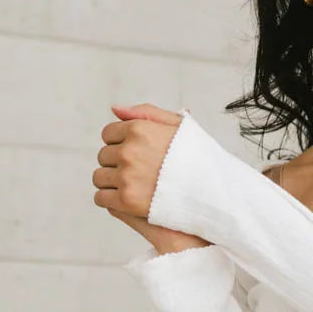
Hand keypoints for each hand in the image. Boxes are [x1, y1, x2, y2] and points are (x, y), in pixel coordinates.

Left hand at [95, 103, 209, 252]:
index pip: (108, 134)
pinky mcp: (126, 200)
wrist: (214, 194)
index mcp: (140, 129)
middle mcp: (130, 151)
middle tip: (137, 174)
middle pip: (103, 156)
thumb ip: (146, 113)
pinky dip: (109, 199)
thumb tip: (115, 110)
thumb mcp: (179, 126)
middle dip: (116, 164)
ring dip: (111, 182)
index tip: (136, 155)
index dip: (120, 144)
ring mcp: (127, 176)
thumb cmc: (199, 160)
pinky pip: (101, 198)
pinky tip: (125, 201)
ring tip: (132, 188)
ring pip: (99, 177)